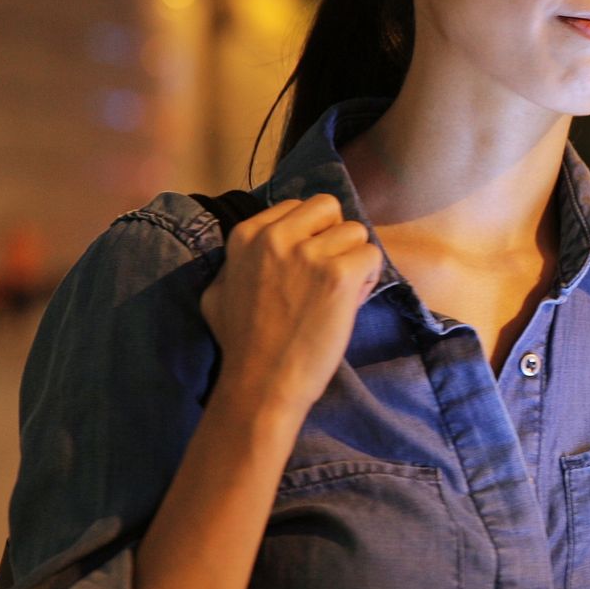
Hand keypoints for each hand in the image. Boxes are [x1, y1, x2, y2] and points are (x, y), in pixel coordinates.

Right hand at [199, 193, 381, 417]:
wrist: (261, 382)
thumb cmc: (240, 343)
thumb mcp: (217, 292)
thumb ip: (238, 262)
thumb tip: (254, 250)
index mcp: (248, 234)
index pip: (296, 206)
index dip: (309, 234)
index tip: (306, 265)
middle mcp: (277, 236)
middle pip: (328, 207)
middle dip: (334, 235)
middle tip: (330, 270)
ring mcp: (310, 254)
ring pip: (355, 231)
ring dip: (354, 259)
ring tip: (341, 291)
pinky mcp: (339, 275)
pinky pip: (372, 255)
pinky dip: (369, 278)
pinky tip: (351, 302)